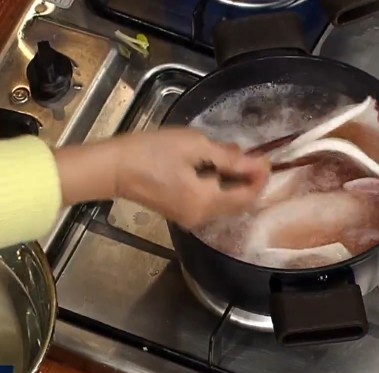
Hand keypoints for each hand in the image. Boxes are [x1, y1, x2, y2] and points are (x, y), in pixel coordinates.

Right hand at [55, 128, 270, 228]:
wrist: (115, 168)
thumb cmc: (152, 151)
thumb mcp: (194, 146)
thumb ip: (228, 157)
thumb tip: (256, 162)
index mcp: (206, 201)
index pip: (247, 196)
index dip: (260, 177)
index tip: (264, 156)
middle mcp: (201, 217)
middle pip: (238, 204)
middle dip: (249, 182)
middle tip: (251, 156)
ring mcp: (190, 219)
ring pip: (224, 205)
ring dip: (233, 185)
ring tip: (230, 158)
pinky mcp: (180, 214)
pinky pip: (209, 204)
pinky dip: (218, 188)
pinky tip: (213, 168)